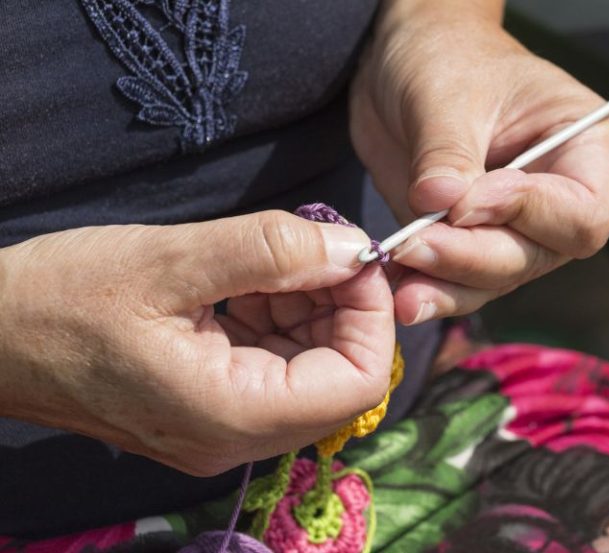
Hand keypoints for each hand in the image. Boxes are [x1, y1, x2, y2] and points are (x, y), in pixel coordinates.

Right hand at [0, 212, 393, 475]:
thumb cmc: (61, 297)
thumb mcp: (171, 259)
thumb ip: (272, 251)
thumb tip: (353, 249)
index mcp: (231, 415)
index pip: (356, 385)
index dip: (371, 316)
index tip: (353, 256)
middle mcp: (236, 436)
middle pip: (338, 377)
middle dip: (340, 306)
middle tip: (311, 247)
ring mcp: (222, 425)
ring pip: (309, 367)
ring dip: (306, 306)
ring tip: (263, 260)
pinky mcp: (209, 405)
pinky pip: (272, 364)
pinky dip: (276, 316)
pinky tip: (242, 280)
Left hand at [351, 0, 608, 324]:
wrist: (407, 65)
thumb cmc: (447, 57)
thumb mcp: (446, 94)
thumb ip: (447, 153)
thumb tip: (439, 201)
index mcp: (587, 148)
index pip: (583, 211)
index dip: (527, 214)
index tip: (466, 201)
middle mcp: (558, 198)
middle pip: (534, 255)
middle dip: (472, 256)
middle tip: (414, 245)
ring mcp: (514, 226)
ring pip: (495, 277)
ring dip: (446, 285)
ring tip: (403, 287)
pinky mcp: (471, 242)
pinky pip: (458, 281)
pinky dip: (429, 289)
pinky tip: (399, 289)